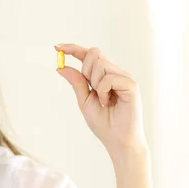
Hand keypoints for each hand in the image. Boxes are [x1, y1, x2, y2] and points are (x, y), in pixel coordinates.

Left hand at [54, 44, 147, 159]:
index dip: (73, 48)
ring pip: (101, 64)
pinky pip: (108, 78)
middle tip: (91, 89)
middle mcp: (115, 73)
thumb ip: (76, 83)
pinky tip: (108, 103)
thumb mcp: (84, 101)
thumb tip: (60, 67)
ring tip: (103, 100)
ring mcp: (124, 77)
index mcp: (103, 76)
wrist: (117, 140)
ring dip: (95, 84)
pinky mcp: (131, 84)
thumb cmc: (104, 123)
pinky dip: (103, 91)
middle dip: (86, 69)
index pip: (88, 55)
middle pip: (95, 53)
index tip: (57, 47)